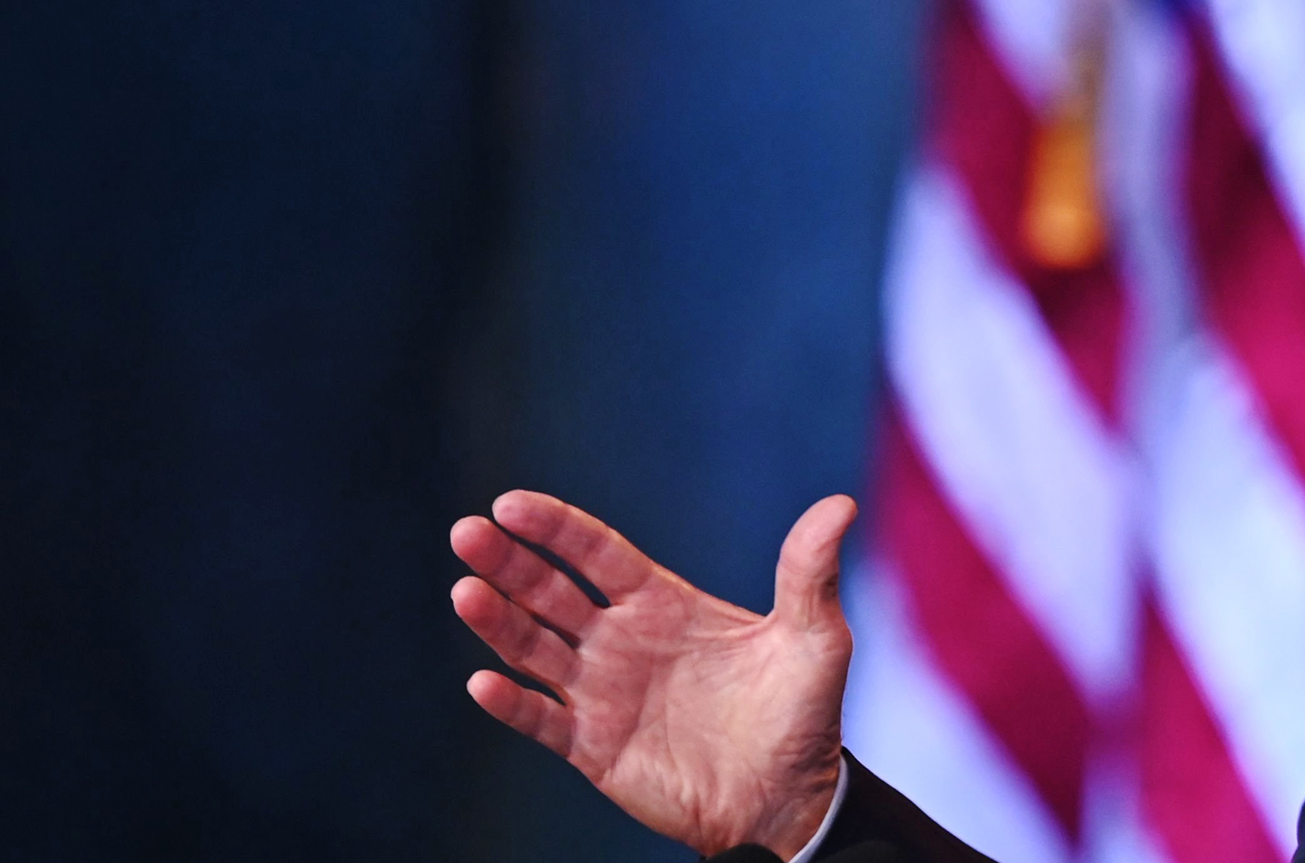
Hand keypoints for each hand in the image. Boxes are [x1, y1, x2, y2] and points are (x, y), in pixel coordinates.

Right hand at [451, 490, 857, 857]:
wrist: (790, 800)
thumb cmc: (802, 714)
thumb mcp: (815, 637)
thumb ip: (811, 572)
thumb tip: (840, 503)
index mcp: (662, 603)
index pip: (596, 554)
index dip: (554, 528)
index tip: (511, 504)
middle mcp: (621, 641)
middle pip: (550, 592)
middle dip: (508, 562)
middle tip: (467, 533)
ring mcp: (602, 694)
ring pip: (535, 649)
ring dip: (498, 622)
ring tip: (464, 591)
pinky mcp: (594, 748)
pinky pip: (542, 721)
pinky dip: (512, 703)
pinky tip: (484, 682)